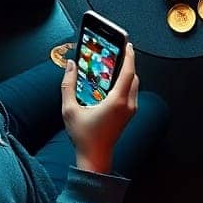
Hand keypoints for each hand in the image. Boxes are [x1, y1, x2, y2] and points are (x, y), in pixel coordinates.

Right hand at [62, 44, 138, 174]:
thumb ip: (68, 85)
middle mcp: (127, 105)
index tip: (127, 44)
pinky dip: (125, 84)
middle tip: (118, 52)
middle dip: (127, 63)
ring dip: (126, 74)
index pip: (128, 72)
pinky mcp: (128, 115)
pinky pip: (131, 93)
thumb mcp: (70, 110)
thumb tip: (70, 66)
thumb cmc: (83, 137)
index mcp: (117, 101)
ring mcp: (130, 111)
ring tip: (114, 66)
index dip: (129, 56)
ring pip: (134, 85)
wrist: (95, 158)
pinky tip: (112, 83)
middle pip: (133, 77)